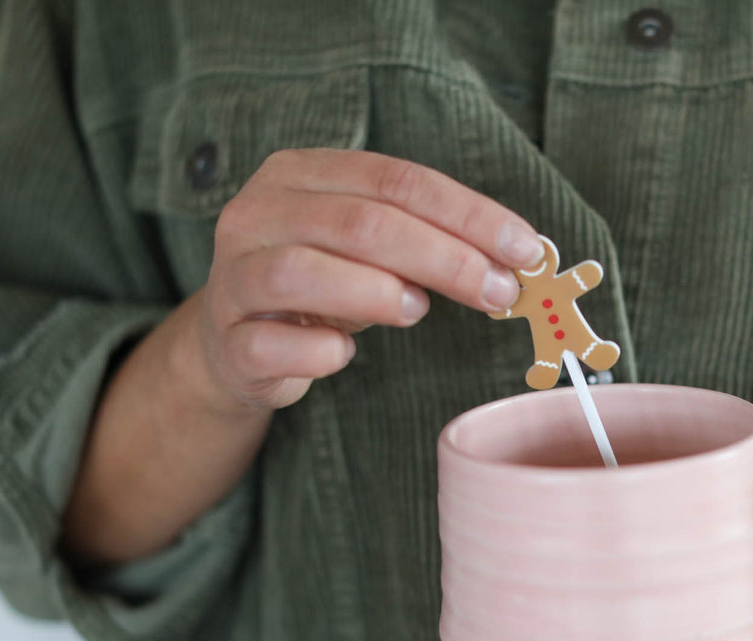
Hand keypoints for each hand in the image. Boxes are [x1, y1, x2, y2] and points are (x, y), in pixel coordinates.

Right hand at [194, 148, 544, 410]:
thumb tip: (513, 259)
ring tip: (417, 310)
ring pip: (300, 271)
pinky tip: (344, 354)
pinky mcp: (227, 340)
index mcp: (299, 174)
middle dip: (444, 257)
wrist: (235, 343)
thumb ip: (426, 242)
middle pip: (359, 223)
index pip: (396, 180)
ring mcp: (234, 277)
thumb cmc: (322, 288)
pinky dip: (319, 352)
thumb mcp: (369, 250)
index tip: (525, 248)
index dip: (467, 214)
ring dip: (376, 293)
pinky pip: (271, 343)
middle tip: (500, 292)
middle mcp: (258, 214)